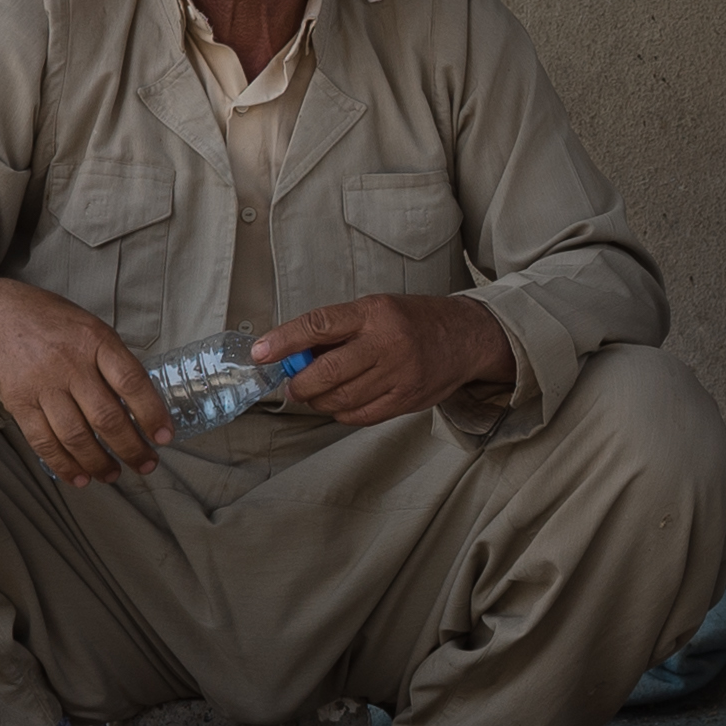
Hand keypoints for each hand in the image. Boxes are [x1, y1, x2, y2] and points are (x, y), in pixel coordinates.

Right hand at [0, 276, 172, 486]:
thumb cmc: (53, 323)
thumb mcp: (91, 327)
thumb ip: (114, 361)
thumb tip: (143, 404)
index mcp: (96, 341)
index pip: (132, 382)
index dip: (151, 413)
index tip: (164, 437)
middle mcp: (70, 364)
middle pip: (106, 417)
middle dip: (131, 448)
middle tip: (146, 464)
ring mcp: (43, 385)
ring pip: (76, 436)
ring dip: (99, 462)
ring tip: (113, 475)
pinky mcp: (19, 403)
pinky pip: (43, 441)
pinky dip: (63, 464)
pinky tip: (79, 477)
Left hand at [254, 295, 515, 426]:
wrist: (466, 338)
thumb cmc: (412, 321)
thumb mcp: (376, 310)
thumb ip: (338, 331)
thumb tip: (293, 356)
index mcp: (374, 313)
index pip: (319, 325)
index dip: (284, 340)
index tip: (260, 353)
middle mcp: (387, 343)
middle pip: (327, 373)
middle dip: (301, 384)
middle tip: (293, 385)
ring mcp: (399, 375)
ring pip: (340, 399)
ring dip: (319, 401)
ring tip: (318, 393)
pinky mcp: (406, 400)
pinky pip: (359, 415)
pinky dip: (342, 412)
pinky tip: (342, 403)